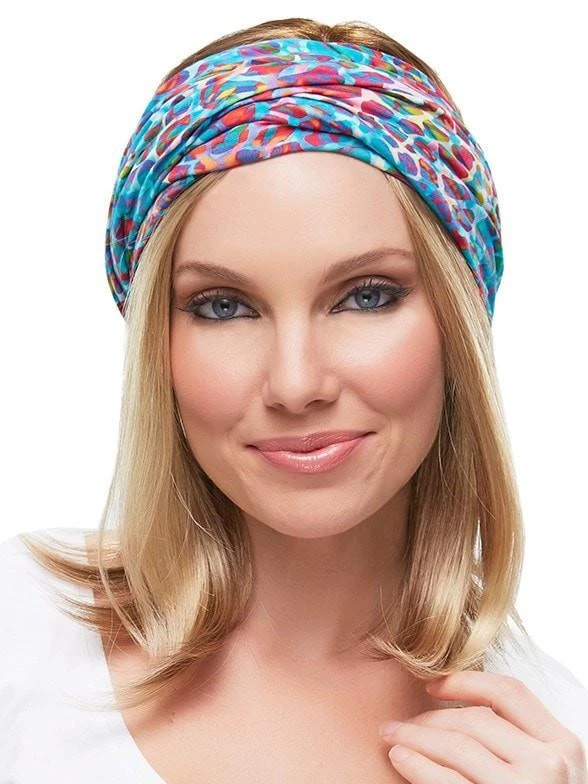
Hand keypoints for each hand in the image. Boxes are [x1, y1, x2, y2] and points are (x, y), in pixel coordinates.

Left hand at [379, 670, 586, 782]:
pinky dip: (418, 765)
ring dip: (416, 736)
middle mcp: (548, 764)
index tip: (432, 685)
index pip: (508, 692)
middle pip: (475, 720)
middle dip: (431, 717)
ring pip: (456, 745)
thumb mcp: (547, 770)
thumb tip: (455, 705)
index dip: (466, 681)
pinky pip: (447, 781)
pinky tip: (400, 758)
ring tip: (392, 736)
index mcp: (563, 744)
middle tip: (403, 722)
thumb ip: (519, 739)